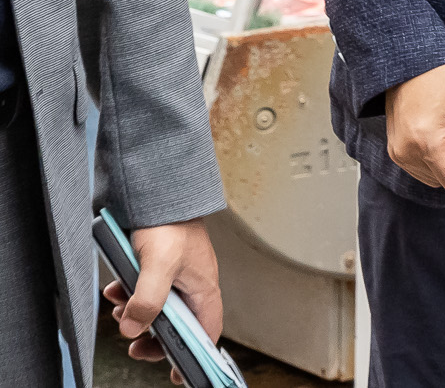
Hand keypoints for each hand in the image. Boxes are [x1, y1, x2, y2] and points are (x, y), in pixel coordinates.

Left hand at [106, 220, 220, 376]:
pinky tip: (118, 291)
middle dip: (154, 337)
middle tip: (135, 344)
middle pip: (178, 326)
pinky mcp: (160, 269)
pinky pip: (146, 293)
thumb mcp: (157, 266)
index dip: (193, 354)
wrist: (158, 194)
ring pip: (159, 310)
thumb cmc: (170, 224)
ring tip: (121, 310)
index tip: (176, 372)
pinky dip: (130, 297)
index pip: (206, 332)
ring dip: (138, 316)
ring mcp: (177, 278)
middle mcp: (193, 286)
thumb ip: (147, 300)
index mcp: (203, 289)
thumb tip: (134, 328)